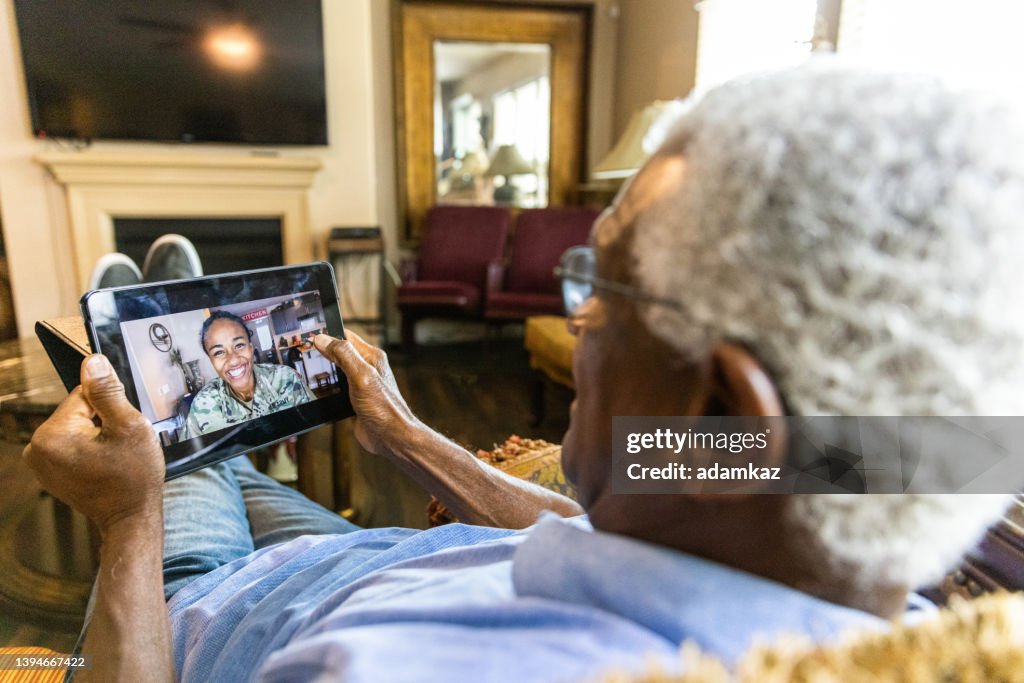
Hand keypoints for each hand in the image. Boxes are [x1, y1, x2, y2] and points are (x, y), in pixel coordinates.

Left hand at [23, 354, 164, 534]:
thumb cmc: (134, 479)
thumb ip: (108, 392)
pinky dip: (89, 448)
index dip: (111, 408)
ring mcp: (40, 462)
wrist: (130, 518)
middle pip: (78, 410)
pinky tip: (103, 465)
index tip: (121, 431)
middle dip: (102, 422)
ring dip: (97, 435)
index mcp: (53, 434)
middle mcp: (37, 447)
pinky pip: (72, 443)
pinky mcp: (48, 470)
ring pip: (77, 426)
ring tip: (111, 458)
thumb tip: (92, 363)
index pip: (84, 394)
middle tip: (119, 447)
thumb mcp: (129, 427)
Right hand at [314, 332, 417, 455]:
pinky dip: (326, 388)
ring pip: (336, 371)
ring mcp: (360, 384)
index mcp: (371, 356)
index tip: (308, 334)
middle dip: (321, 352)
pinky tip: (316, 391)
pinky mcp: (354, 400)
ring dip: (323, 371)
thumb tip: (323, 339)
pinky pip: (336, 389)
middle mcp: (366, 368)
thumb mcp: (361, 375)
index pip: (345, 337)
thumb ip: (343, 355)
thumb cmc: (383, 407)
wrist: (390, 437)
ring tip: (305, 369)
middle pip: (339, 353)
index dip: (327, 334)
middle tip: (302, 352)